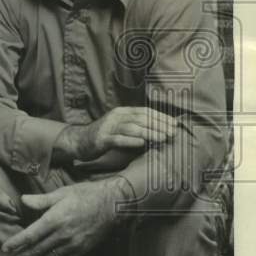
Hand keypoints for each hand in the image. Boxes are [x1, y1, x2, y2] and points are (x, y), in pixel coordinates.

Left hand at [1, 176, 130, 255]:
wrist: (112, 205)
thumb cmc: (85, 195)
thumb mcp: (62, 193)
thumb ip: (41, 200)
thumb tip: (23, 200)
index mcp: (55, 219)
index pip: (31, 235)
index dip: (17, 243)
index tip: (5, 248)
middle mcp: (63, 234)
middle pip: (38, 249)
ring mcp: (73, 243)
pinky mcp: (82, 249)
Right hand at [59, 107, 177, 162]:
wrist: (80, 141)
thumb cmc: (105, 135)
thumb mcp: (122, 128)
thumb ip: (137, 127)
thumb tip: (161, 132)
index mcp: (122, 112)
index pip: (145, 111)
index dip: (161, 117)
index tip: (175, 124)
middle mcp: (116, 117)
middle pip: (140, 118)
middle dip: (158, 125)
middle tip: (172, 132)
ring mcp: (108, 127)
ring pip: (132, 128)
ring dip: (149, 132)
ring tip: (162, 138)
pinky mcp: (101, 139)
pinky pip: (118, 139)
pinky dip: (131, 141)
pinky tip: (142, 143)